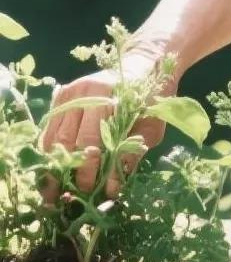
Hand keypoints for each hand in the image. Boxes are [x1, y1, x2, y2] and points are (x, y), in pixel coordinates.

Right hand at [39, 52, 176, 201]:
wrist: (144, 65)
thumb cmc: (150, 98)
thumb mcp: (151, 125)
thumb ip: (132, 153)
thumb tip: (111, 188)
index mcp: (110, 96)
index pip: (93, 141)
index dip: (92, 170)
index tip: (95, 191)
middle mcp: (85, 92)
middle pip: (69, 142)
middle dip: (72, 172)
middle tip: (73, 196)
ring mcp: (70, 93)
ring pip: (54, 138)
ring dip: (55, 167)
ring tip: (56, 191)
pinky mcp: (61, 96)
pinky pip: (48, 130)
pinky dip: (49, 152)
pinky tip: (54, 170)